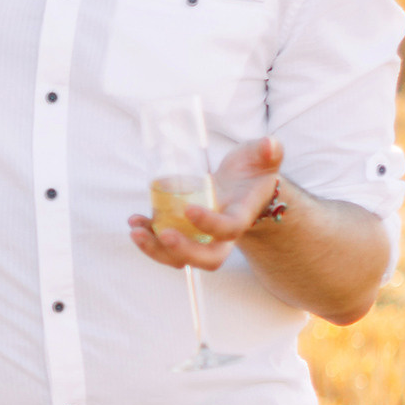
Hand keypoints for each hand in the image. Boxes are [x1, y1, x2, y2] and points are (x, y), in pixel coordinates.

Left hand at [128, 135, 282, 274]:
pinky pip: (166, 245)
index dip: (211, 224)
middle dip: (183, 251)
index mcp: (241, 215)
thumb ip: (268, 151)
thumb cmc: (253, 171)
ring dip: (156, 249)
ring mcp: (202, 237)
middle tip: (163, 234)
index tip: (189, 210)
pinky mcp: (184, 232)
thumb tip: (269, 146)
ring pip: (181, 258)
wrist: (245, 187)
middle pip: (207, 258)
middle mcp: (222, 235)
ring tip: (136, 230)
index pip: (229, 229)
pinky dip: (149, 237)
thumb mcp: (263, 157)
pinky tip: (135, 222)